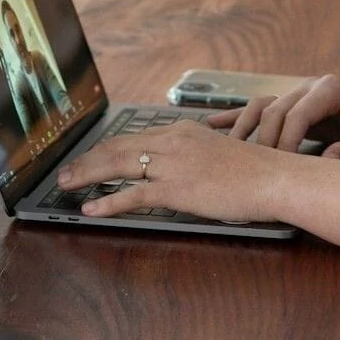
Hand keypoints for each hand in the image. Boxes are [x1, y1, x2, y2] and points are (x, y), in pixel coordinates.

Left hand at [55, 120, 289, 222]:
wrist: (273, 178)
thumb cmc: (254, 171)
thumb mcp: (217, 152)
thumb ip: (192, 155)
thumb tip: (177, 168)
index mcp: (181, 131)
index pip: (133, 138)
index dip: (105, 149)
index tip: (89, 157)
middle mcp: (172, 141)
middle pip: (117, 147)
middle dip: (87, 160)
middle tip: (66, 172)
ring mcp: (173, 164)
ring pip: (118, 166)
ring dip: (87, 176)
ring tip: (67, 186)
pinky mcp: (177, 188)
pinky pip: (133, 195)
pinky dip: (108, 201)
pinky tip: (92, 208)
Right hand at [208, 74, 339, 162]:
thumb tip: (323, 166)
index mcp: (330, 89)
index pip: (296, 114)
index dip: (285, 142)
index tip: (280, 168)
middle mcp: (309, 85)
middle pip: (273, 109)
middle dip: (262, 140)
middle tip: (253, 168)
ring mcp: (298, 91)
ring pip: (261, 106)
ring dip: (243, 126)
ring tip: (224, 148)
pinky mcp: (293, 102)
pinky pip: (261, 107)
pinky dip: (238, 116)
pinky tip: (213, 124)